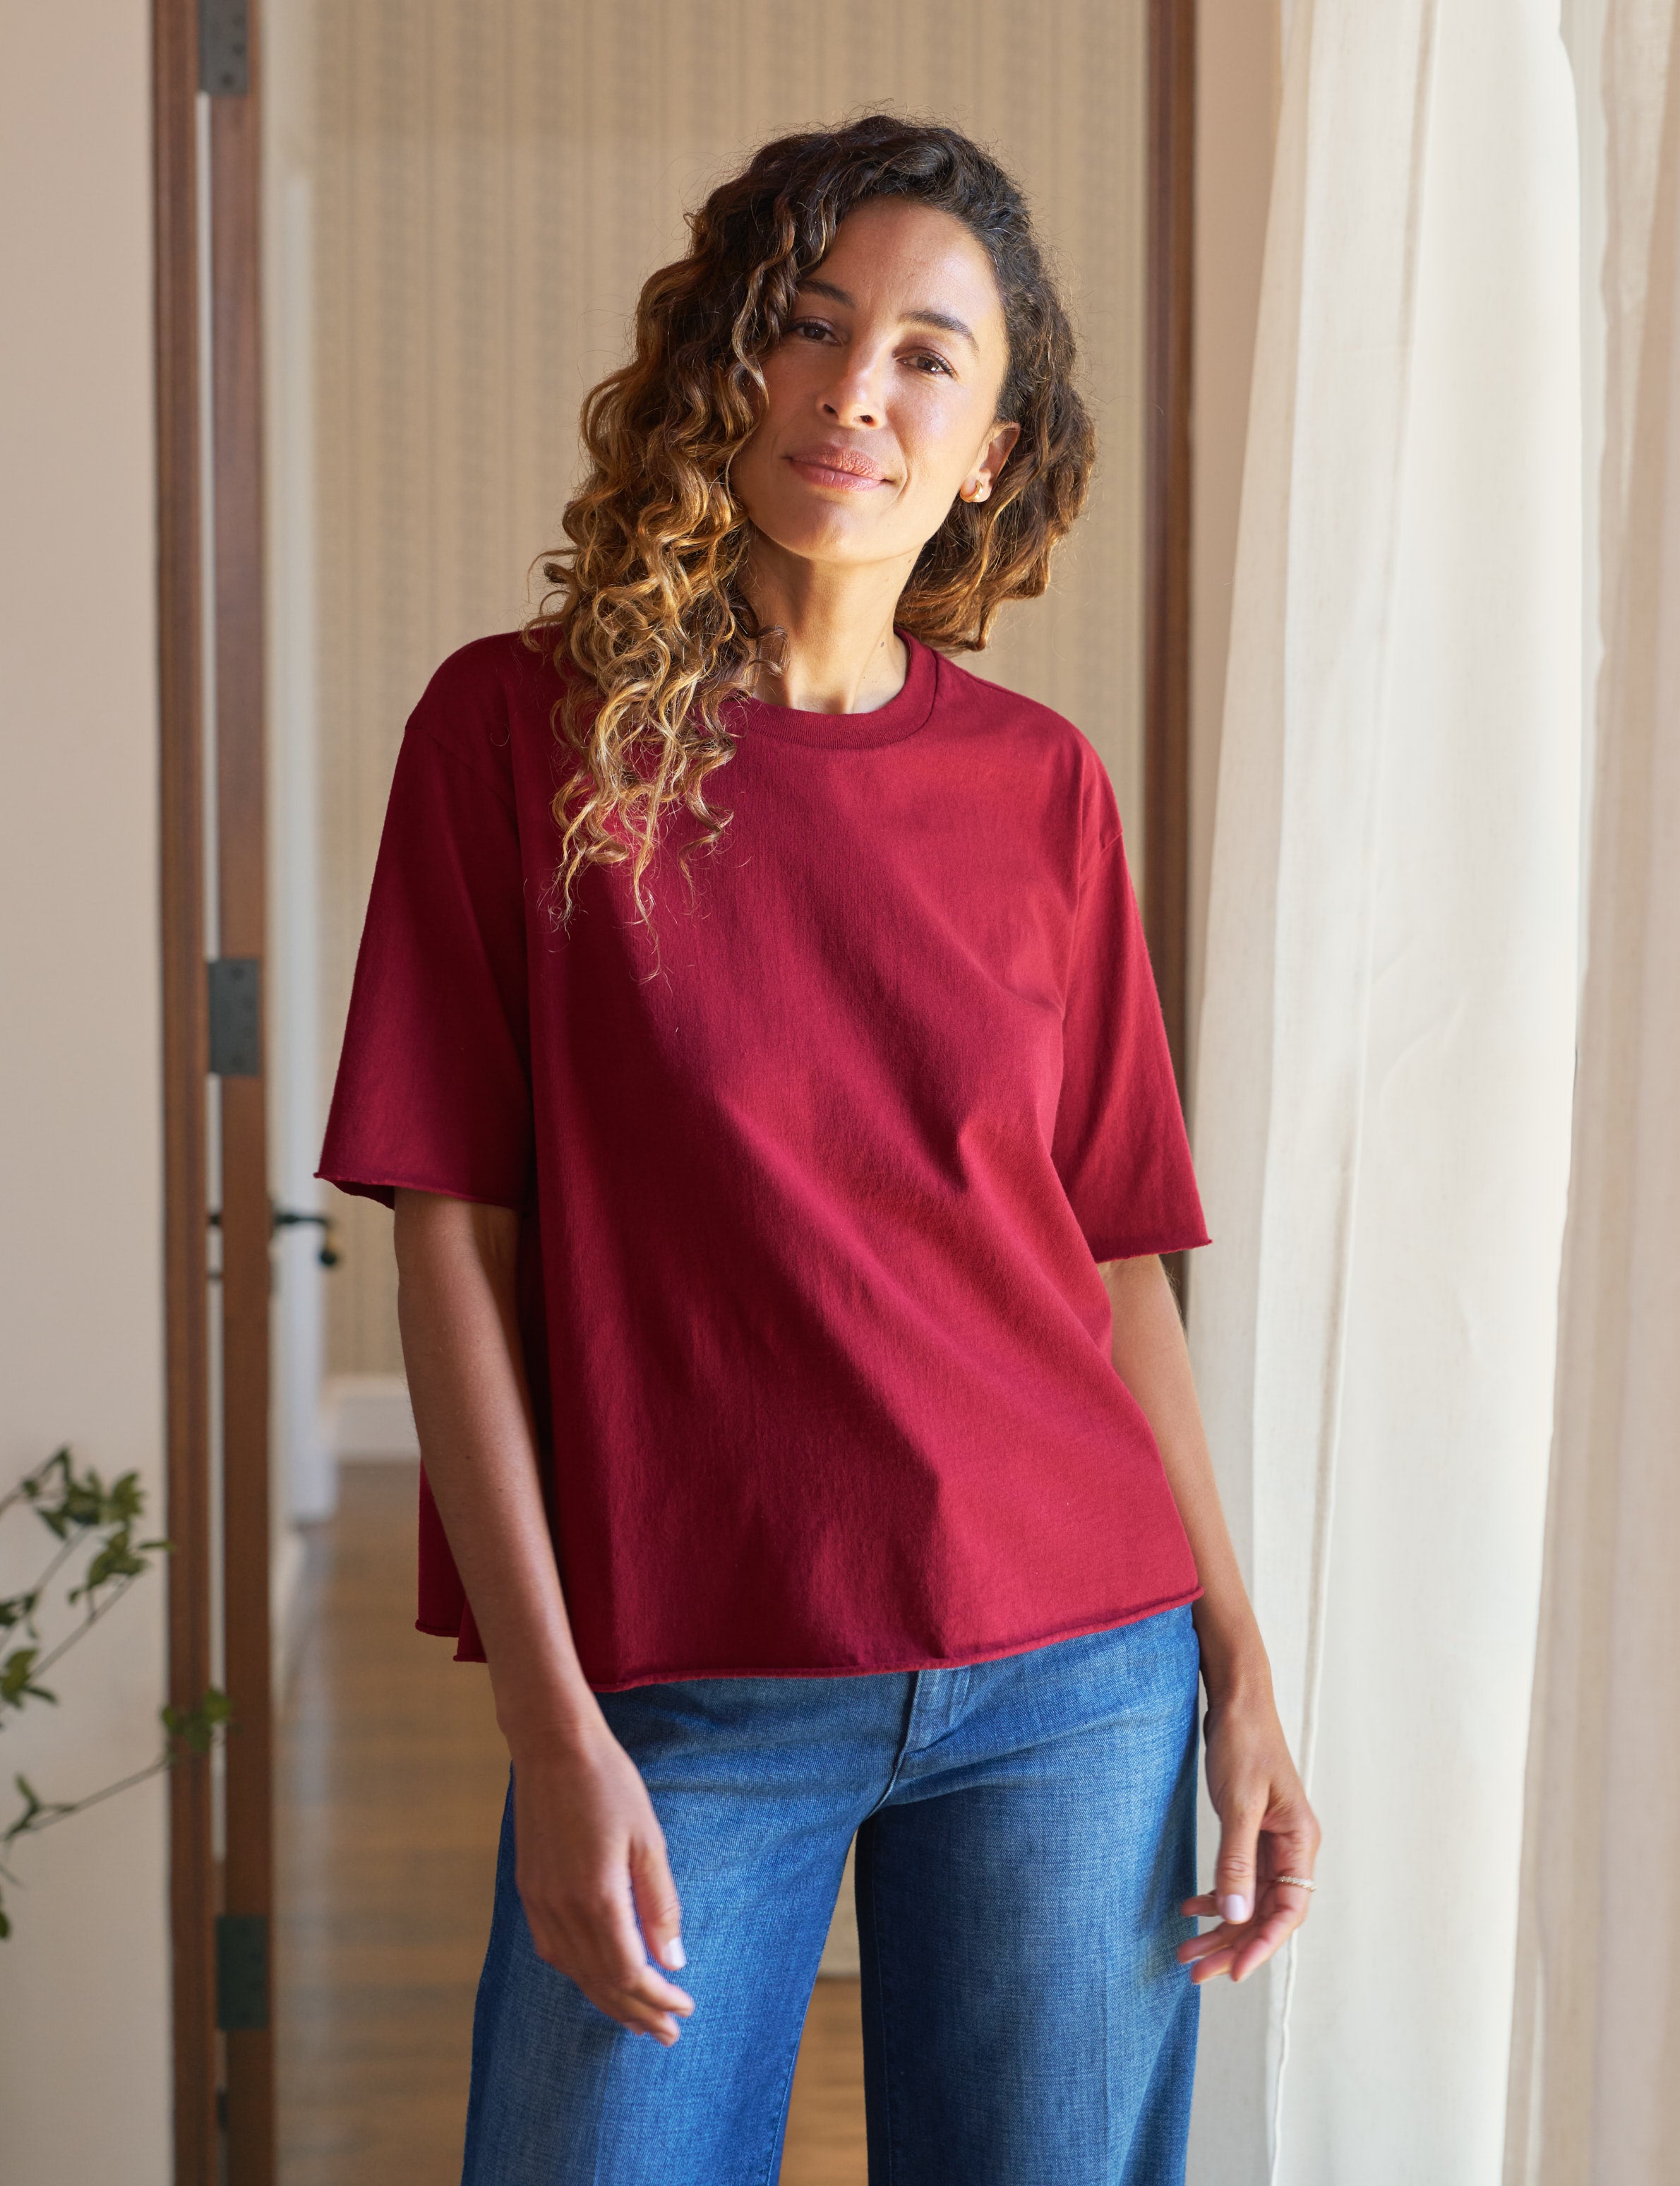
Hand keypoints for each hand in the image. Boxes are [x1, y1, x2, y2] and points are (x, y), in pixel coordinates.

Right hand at [510, 1716, 695, 2042]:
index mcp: (597, 1900)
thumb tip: (674, 1962)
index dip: (657, 1999)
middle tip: (667, 2034)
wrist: (552, 1746)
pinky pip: (553, 1951)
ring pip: (575, 1973)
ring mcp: (540, 1903)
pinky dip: (580, 1973)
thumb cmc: (609, 1784)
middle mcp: (562, 1911)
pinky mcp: (529, 1890)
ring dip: (608, 2000)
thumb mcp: (648, 1840)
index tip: (684, 2010)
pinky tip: (597, 1976)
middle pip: (601, 1983)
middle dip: (637, 2013)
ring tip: (637, 2018)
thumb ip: (659, 1905)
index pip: (630, 1974)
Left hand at [1178, 1681, 1319, 1985]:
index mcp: (1299, 1842)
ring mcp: (1271, 1841)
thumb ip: (1237, 1858)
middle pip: (1266, 1913)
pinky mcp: (1250, 1832)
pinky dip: (1216, 1895)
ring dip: (1220, 1925)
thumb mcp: (1238, 1802)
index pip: (1288, 1911)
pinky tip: (1190, 1906)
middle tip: (1196, 1970)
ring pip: (1248, 1900)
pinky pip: (1238, 1878)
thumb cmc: (1245, 1742)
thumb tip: (1235, 1914)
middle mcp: (1290, 1848)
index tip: (1234, 1973)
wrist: (1236, 1699)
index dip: (1262, 1944)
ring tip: (1186, 1949)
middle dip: (1233, 1944)